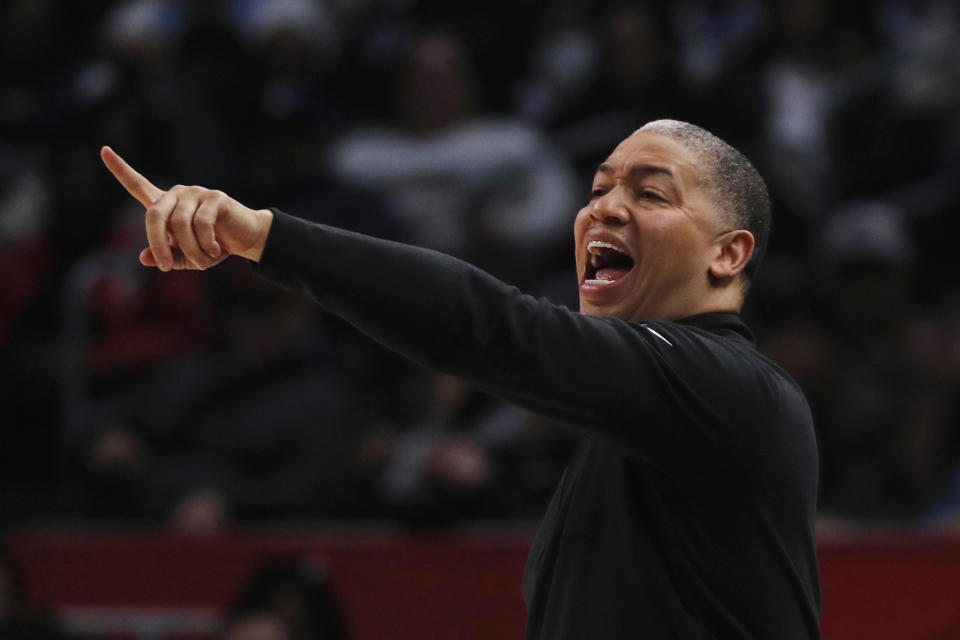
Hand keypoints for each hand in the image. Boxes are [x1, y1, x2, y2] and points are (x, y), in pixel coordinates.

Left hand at [100, 146, 273, 270]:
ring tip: (201, 263)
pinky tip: (214, 251)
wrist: (245, 241)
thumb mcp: (187, 258)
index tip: (104, 150)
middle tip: (166, 267)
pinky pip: (201, 223)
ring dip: (190, 250)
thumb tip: (143, 257)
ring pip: (180, 224)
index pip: (138, 185)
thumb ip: (166, 257)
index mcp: (165, 206)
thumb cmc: (212, 248)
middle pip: (154, 215)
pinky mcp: (215, 197)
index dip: (120, 169)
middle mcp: (177, 194)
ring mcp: (196, 193)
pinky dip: (205, 243)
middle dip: (157, 243)